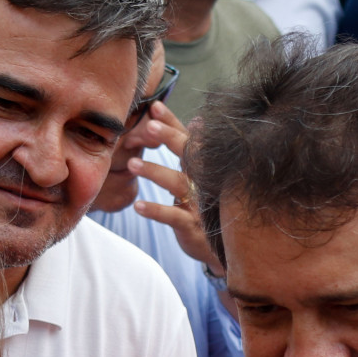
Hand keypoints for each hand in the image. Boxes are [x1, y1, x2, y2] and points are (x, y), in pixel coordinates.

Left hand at [126, 102, 223, 273]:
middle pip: (189, 155)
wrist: (224, 249)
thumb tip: (197, 120)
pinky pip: (173, 217)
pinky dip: (156, 210)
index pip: (190, 139)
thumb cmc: (210, 209)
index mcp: (205, 168)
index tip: (155, 107)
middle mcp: (206, 182)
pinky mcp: (194, 227)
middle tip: (149, 126)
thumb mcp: (203, 178)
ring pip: (178, 184)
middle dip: (170, 138)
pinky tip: (138, 206)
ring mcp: (200, 204)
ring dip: (155, 172)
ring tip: (133, 164)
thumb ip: (196, 151)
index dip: (173, 123)